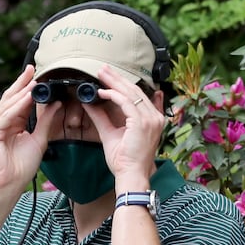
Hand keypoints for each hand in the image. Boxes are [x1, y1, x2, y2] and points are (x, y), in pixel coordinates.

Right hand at [0, 65, 54, 192]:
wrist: (9, 186)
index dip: (28, 88)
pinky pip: (6, 116)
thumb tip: (56, 103)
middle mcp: (0, 122)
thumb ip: (46, 122)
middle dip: (22, 83)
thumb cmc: (21, 168)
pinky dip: (18, 106)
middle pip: (11, 98)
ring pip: (9, 105)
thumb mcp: (39, 140)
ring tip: (34, 81)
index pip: (20, 101)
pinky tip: (27, 98)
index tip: (38, 75)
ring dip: (22, 92)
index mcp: (11, 124)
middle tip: (32, 68)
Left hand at [83, 64, 163, 186]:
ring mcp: (151, 119)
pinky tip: (102, 92)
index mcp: (152, 119)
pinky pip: (126, 102)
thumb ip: (102, 117)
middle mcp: (155, 117)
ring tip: (101, 74)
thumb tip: (90, 103)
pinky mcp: (142, 122)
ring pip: (131, 93)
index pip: (138, 95)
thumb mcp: (111, 133)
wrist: (131, 175)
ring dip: (114, 82)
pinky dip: (113, 95)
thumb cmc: (125, 160)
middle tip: (102, 69)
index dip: (124, 83)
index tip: (110, 76)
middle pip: (135, 90)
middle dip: (117, 78)